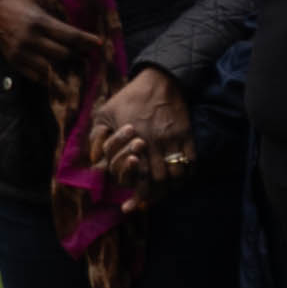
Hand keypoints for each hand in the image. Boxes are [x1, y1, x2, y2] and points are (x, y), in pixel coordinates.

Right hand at [0, 0, 109, 109]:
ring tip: (77, 65)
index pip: (68, 35)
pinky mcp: (13, 62)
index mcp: (38, 22)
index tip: (100, 43)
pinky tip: (61, 73)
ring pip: (50, 69)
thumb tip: (83, 18)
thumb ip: (57, 11)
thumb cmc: (19, 1)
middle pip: (63, 55)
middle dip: (78, 55)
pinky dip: (50, 76)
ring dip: (65, 68)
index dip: (86, 41)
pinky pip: (36, 76)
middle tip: (88, 54)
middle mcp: (29, 40)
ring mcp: (20, 53)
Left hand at [82, 67, 198, 194]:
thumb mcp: (105, 113)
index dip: (136, 196)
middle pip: (158, 180)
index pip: (137, 177)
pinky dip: (187, 172)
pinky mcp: (186, 135)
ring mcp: (173, 140)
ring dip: (170, 185)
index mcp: (133, 141)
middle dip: (153, 194)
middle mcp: (154, 143)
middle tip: (146, 203)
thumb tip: (95, 161)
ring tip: (163, 191)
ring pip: (176, 174)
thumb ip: (97, 137)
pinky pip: (191, 161)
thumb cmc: (130, 97)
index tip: (130, 208)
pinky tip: (180, 177)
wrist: (160, 79)